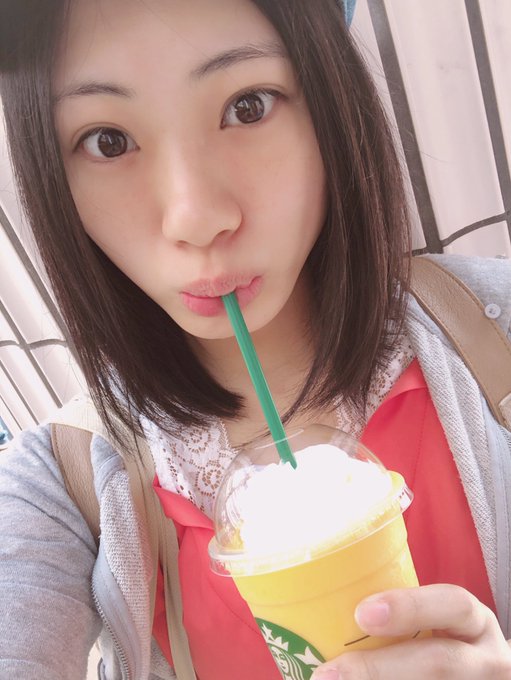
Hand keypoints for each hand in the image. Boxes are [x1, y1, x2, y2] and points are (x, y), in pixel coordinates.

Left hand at [311, 584, 510, 678]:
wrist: (478, 677)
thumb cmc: (442, 642)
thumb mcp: (438, 624)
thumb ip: (400, 618)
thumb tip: (318, 610)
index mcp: (474, 623)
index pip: (453, 604)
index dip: (410, 607)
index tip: (361, 613)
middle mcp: (486, 660)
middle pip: (441, 663)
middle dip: (380, 669)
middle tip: (329, 673)